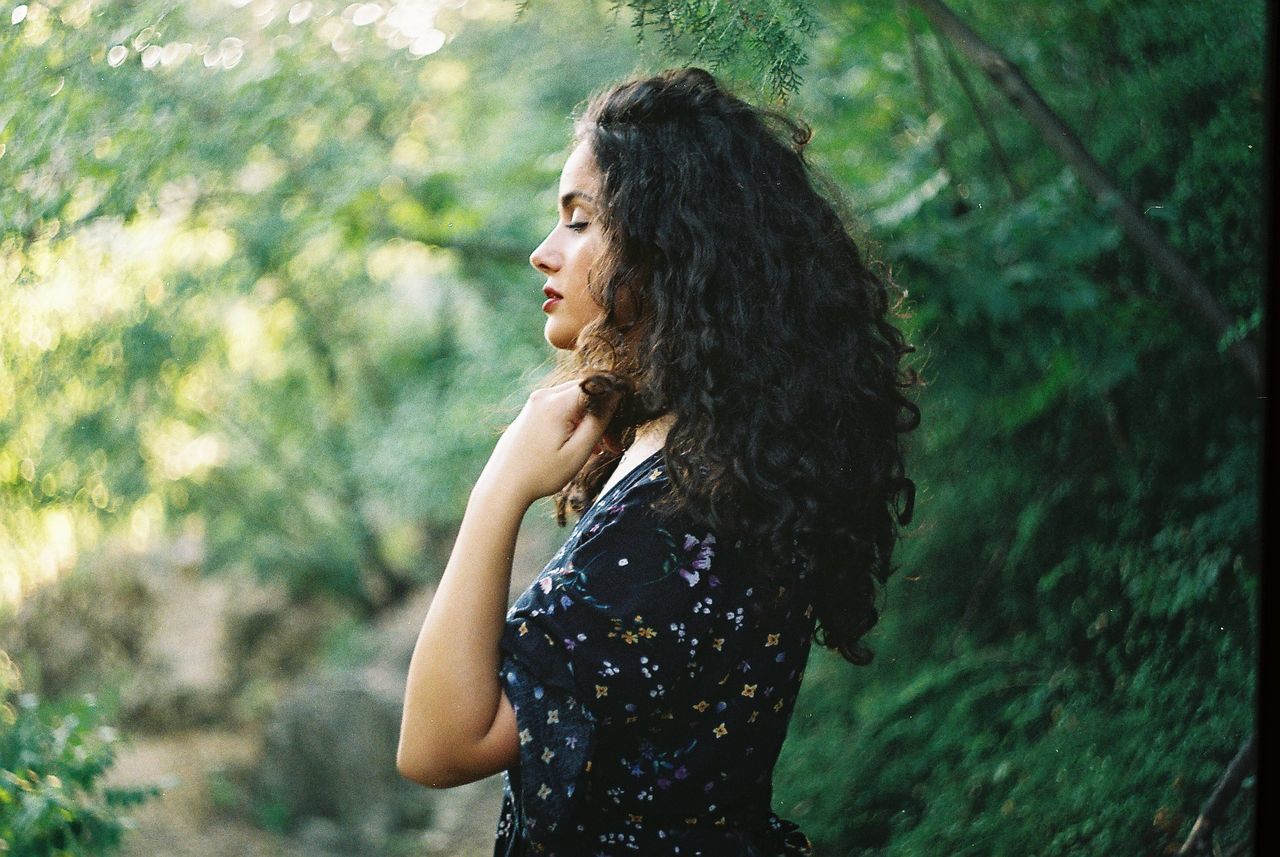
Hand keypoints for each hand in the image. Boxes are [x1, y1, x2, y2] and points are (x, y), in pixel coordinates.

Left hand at [477, 379, 620, 505]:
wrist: (502, 485)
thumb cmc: (541, 473)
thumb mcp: (578, 452)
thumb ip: (599, 422)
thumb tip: (614, 396)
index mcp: (556, 403)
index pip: (596, 385)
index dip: (614, 400)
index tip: (622, 425)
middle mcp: (544, 396)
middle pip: (585, 393)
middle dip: (603, 415)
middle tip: (613, 445)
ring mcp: (535, 403)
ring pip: (574, 402)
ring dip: (589, 422)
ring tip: (599, 450)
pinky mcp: (530, 412)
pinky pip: (560, 409)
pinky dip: (574, 423)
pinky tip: (578, 446)